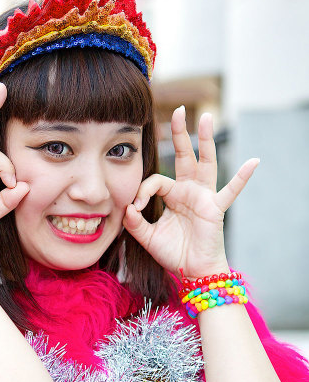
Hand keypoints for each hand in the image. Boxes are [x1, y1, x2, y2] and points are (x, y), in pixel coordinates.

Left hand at [123, 107, 258, 278]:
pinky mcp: (215, 208)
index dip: (143, 190)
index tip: (135, 207)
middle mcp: (189, 190)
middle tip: (177, 110)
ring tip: (207, 118)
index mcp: (172, 195)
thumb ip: (135, 223)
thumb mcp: (147, 237)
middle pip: (184, 156)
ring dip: (206, 141)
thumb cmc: (172, 253)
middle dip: (181, 134)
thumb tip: (127, 208)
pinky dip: (242, 178)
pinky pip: (230, 191)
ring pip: (206, 163)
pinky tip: (253, 162)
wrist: (191, 272)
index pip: (156, 180)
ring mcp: (204, 196)